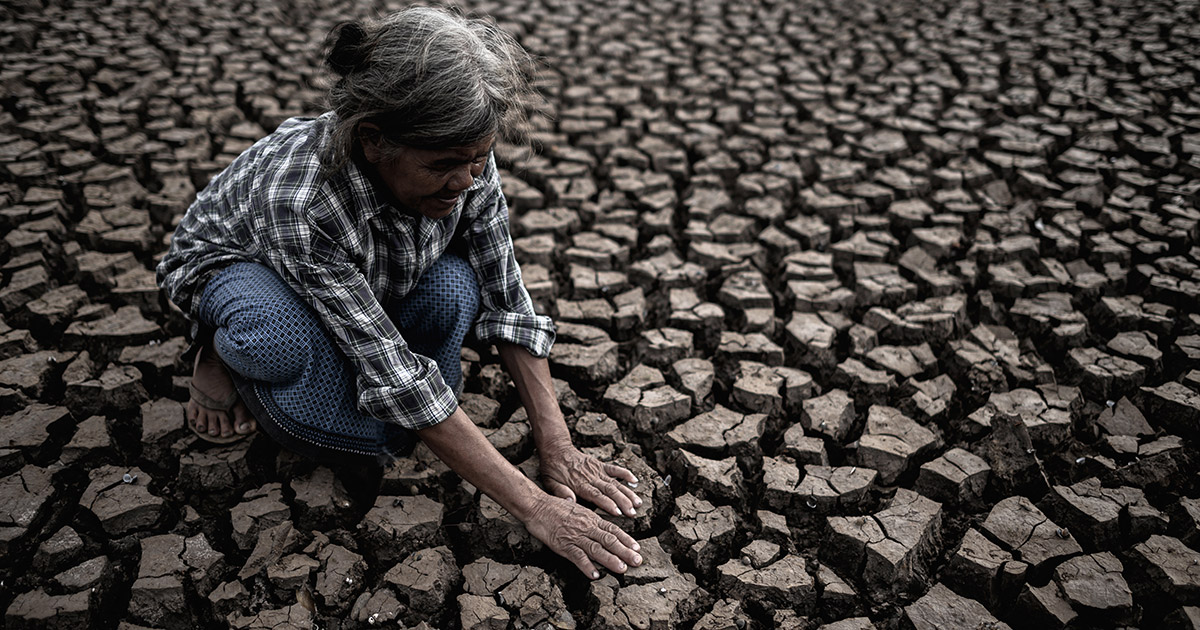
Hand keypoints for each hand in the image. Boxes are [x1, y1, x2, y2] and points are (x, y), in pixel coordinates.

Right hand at [524, 493, 641, 577]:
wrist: (536, 506)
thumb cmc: (554, 506)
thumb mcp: (576, 508)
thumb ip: (587, 517)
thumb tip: (597, 523)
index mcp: (590, 518)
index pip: (613, 529)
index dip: (626, 539)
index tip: (637, 547)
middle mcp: (586, 527)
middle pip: (609, 540)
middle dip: (625, 551)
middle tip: (637, 561)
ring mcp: (575, 536)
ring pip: (597, 549)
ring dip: (611, 560)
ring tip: (622, 568)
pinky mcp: (563, 544)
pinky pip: (577, 557)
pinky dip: (587, 566)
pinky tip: (595, 575)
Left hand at [539, 444, 642, 517]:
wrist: (555, 449)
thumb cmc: (552, 469)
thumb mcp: (549, 482)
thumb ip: (560, 492)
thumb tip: (570, 501)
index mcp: (578, 484)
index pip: (596, 495)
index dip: (608, 504)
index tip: (619, 513)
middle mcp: (590, 477)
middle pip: (610, 490)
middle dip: (623, 502)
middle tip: (633, 513)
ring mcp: (596, 470)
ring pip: (615, 482)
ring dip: (627, 492)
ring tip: (638, 503)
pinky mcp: (599, 464)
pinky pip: (614, 469)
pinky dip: (625, 473)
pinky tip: (635, 480)